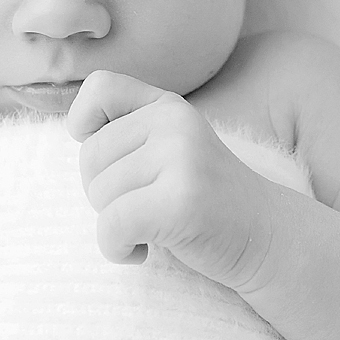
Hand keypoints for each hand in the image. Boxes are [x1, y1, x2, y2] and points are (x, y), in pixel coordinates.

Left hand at [67, 70, 271, 291]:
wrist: (266, 239)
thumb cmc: (203, 203)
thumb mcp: (171, 152)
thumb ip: (131, 134)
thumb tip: (73, 127)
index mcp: (168, 106)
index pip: (99, 86)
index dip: (84, 123)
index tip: (108, 161)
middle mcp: (175, 122)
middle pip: (89, 157)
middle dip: (103, 195)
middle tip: (142, 209)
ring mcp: (182, 158)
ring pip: (99, 195)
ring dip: (114, 227)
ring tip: (152, 230)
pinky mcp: (181, 201)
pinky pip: (112, 226)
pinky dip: (117, 250)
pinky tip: (143, 253)